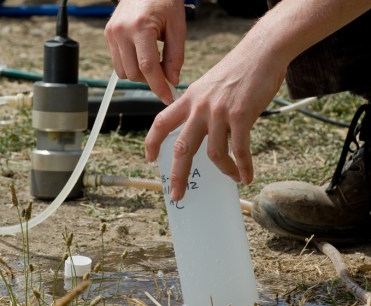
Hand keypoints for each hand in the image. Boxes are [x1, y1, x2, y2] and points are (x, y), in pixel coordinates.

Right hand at [104, 0, 185, 103]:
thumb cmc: (164, 0)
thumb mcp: (178, 26)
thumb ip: (176, 56)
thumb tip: (172, 80)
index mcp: (140, 27)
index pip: (148, 67)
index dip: (158, 86)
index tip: (167, 97)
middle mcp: (121, 31)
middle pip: (133, 73)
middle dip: (150, 80)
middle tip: (165, 75)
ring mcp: (112, 33)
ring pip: (122, 72)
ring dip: (139, 74)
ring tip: (153, 62)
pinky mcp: (108, 35)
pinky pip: (118, 62)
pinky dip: (131, 65)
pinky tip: (142, 55)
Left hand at [145, 42, 286, 200]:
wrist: (261, 52)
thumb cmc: (237, 70)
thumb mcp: (208, 84)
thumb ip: (199, 105)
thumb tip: (200, 129)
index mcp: (188, 99)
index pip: (161, 122)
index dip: (152, 142)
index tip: (149, 158)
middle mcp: (199, 107)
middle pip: (182, 148)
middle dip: (178, 175)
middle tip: (176, 195)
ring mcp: (218, 112)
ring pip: (213, 153)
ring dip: (223, 170)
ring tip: (232, 177)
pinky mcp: (240, 115)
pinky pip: (239, 149)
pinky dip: (243, 166)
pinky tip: (246, 176)